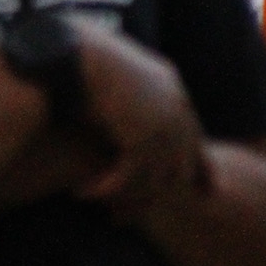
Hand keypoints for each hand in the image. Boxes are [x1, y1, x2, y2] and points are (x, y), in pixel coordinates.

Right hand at [65, 20, 205, 218]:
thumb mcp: (108, 80)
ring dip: (127, 197)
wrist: (62, 49)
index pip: (193, 134)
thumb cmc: (73, 60)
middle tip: (123, 215)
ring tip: (102, 210)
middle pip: (182, 162)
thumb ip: (123, 100)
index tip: (203, 190)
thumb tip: (119, 121)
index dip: (199, 165)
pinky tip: (82, 192)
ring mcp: (161, 118)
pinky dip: (107, 188)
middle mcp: (174, 103)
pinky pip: (131, 175)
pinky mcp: (140, 133)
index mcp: (170, 85)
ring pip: (157, 175)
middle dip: (157, 193)